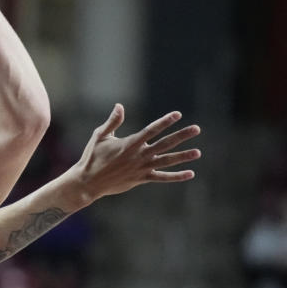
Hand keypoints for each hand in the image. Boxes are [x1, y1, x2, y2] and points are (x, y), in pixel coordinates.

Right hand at [74, 104, 201, 201]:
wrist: (88, 181)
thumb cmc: (92, 157)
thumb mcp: (99, 136)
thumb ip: (112, 122)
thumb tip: (119, 106)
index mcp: (130, 143)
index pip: (152, 130)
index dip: (165, 121)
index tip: (178, 114)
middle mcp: (139, 155)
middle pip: (165, 144)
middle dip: (182, 136)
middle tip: (197, 129)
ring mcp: (142, 168)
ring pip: (167, 161)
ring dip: (183, 156)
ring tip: (198, 152)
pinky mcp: (141, 179)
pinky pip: (162, 177)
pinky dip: (176, 176)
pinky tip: (190, 173)